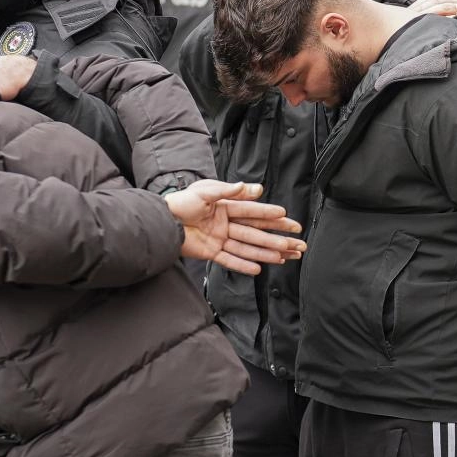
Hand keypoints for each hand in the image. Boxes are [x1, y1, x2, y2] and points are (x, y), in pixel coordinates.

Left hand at [164, 180, 306, 274]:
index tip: (286, 217)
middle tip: (296, 242)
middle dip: (277, 237)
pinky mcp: (210, 252)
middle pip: (256, 232)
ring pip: (247, 247)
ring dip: (266, 252)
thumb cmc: (180, 202)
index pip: (253, 212)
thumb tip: (253, 188)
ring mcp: (219, 239)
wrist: (160, 221)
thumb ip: (229, 190)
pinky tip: (258, 269)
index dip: (269, 215)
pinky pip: (230, 260)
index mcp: (226, 207)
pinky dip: (243, 265)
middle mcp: (226, 224)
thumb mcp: (204, 191)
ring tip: (284, 257)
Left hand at [408, 0, 456, 18]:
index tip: (406, 13)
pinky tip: (432, 27)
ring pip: (441, 6)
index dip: (418, 5)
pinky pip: (453, 16)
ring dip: (427, 14)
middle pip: (434, 0)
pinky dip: (442, 21)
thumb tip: (420, 17)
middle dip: (419, 9)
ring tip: (415, 22)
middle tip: (407, 18)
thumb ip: (442, 11)